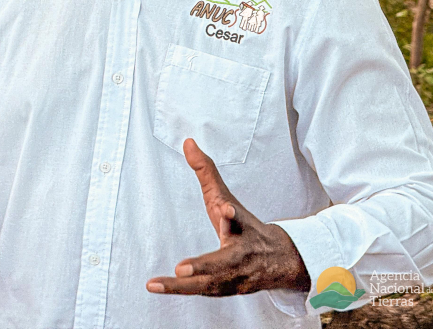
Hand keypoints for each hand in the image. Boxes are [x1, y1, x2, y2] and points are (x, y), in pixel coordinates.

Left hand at [146, 138, 310, 295]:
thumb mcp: (226, 197)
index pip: (238, 221)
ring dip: (183, 286)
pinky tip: (159, 286)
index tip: (226, 211)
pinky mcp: (225, 290)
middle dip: (204, 266)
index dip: (231, 216)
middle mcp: (241, 254)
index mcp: (243, 227)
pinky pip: (202, 291)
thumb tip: (188, 141)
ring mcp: (235, 276)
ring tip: (155, 284)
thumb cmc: (244, 226)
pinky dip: (182, 291)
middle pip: (224, 262)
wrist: (277, 260)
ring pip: (209, 284)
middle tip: (182, 268)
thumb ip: (206, 171)